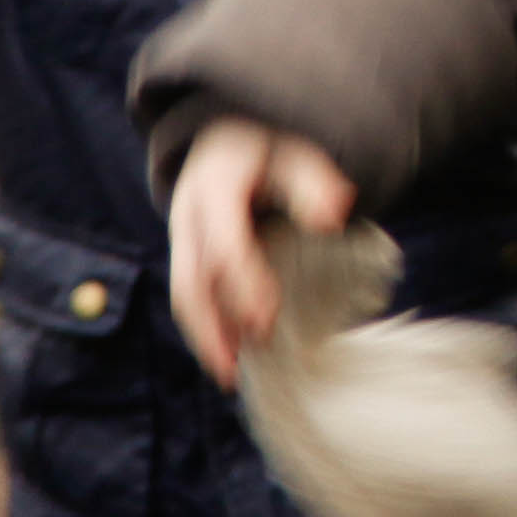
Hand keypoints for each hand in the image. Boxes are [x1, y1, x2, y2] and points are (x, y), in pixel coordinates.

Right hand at [165, 123, 357, 387]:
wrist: (225, 140)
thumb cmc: (269, 153)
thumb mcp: (294, 154)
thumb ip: (314, 183)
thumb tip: (334, 215)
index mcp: (215, 185)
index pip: (225, 243)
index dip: (243, 282)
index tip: (266, 318)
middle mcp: (189, 214)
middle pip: (192, 277)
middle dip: (215, 322)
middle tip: (242, 363)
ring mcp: (182, 237)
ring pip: (183, 293)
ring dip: (204, 336)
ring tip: (230, 376)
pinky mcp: (185, 257)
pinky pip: (187, 298)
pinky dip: (203, 330)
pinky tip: (225, 361)